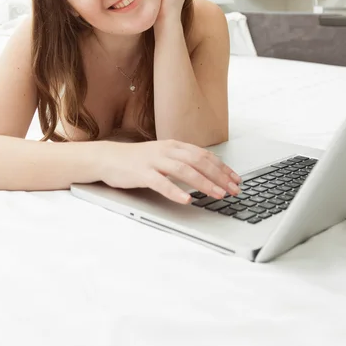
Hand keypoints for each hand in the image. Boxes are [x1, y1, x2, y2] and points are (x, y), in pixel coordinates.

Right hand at [98, 139, 241, 203]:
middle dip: (219, 176)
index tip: (236, 179)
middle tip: (233, 189)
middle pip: (198, 161)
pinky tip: (186, 199)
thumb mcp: (163, 156)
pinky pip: (160, 183)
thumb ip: (182, 161)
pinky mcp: (141, 173)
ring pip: (184, 170)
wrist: (108, 158)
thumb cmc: (137, 160)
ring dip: (203, 183)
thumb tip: (207, 172)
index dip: (222, 167)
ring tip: (217, 194)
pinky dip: (175, 191)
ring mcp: (154, 161)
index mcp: (174, 146)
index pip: (204, 155)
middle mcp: (166, 150)